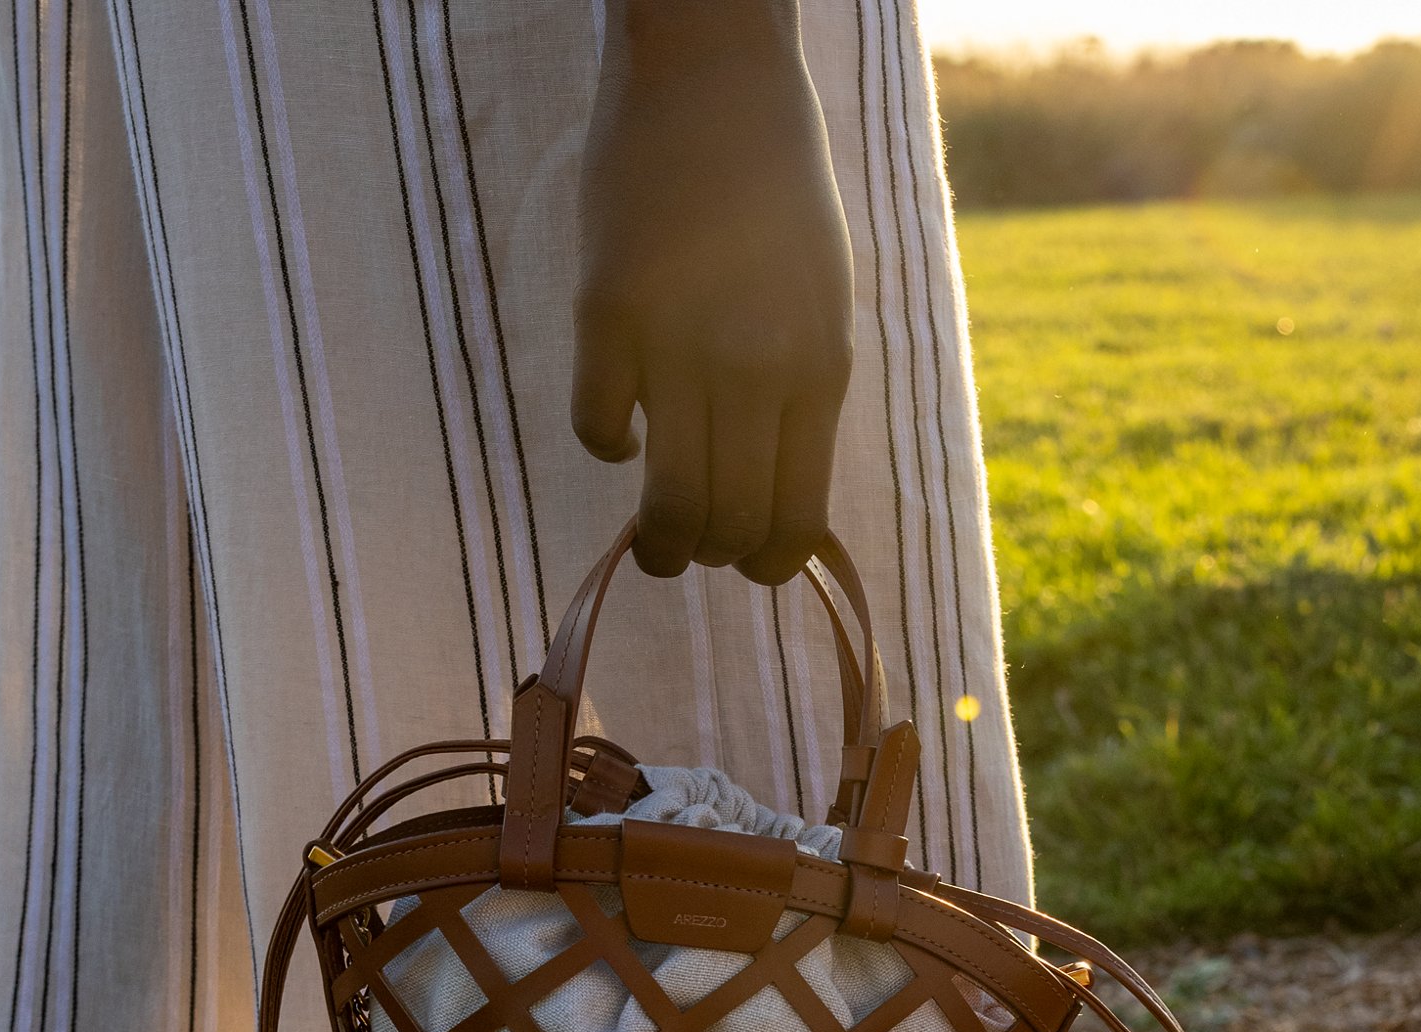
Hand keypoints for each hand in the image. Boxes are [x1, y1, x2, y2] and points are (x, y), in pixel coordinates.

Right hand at [572, 7, 853, 583]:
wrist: (714, 77)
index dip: (766, 564)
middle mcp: (755, 368)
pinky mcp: (606, 315)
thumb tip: (774, 499)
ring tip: (649, 537)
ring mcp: (678, 344)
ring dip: (656, 539)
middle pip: (727, 524)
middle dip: (705, 556)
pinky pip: (598, 428)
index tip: (746, 563)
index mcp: (820, 369)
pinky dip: (606, 444)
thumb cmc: (777, 194)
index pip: (795, 519)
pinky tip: (618, 425)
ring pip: (666, 502)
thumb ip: (802, 398)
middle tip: (684, 549)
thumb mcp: (823, 304)